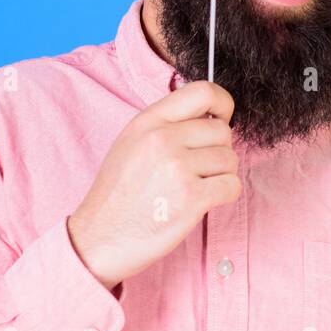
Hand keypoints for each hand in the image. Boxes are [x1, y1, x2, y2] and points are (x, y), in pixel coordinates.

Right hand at [67, 81, 241, 289]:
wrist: (98, 239)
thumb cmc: (119, 194)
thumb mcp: (132, 143)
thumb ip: (168, 124)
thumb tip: (212, 116)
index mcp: (149, 121)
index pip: (203, 92)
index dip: (223, 104)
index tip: (221, 119)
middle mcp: (162, 139)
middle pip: (223, 131)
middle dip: (218, 150)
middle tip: (198, 169)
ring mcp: (177, 168)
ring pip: (230, 159)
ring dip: (220, 175)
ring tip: (194, 187)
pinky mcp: (191, 198)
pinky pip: (232, 185)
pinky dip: (225, 195)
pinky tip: (202, 202)